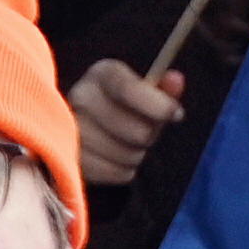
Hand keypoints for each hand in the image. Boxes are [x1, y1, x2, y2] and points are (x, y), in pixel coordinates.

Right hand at [70, 48, 183, 192]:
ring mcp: (72, 130)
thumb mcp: (143, 92)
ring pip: (128, 155)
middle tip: (146, 130)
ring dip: (137, 153)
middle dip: (150, 134)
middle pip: (137, 130)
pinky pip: (117, 173)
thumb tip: (176, 80)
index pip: (128, 89)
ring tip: (127, 143)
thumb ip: (163, 88)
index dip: (157, 105)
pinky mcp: (74, 161)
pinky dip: (124, 170)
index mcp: (102, 75)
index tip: (176, 114)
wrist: (85, 128)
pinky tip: (116, 157)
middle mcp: (82, 98)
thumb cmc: (122, 107)